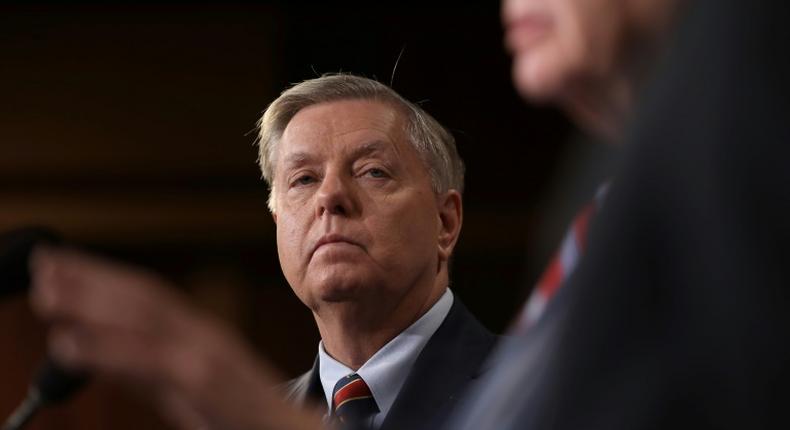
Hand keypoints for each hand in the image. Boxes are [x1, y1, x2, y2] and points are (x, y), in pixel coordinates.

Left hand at [29, 246, 323, 429]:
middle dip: (92, 278)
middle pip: (144, 299)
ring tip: (45, 289)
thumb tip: (110, 354)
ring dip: (91, 301)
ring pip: (146, 320)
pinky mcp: (207, 384)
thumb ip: (154, 371)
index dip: (104, 280)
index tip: (62, 266)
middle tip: (43, 261)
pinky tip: (67, 342)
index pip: (149, 300)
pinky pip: (151, 361)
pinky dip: (107, 349)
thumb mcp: (194, 391)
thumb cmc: (250, 422)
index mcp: (204, 338)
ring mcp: (209, 357)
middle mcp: (207, 339)